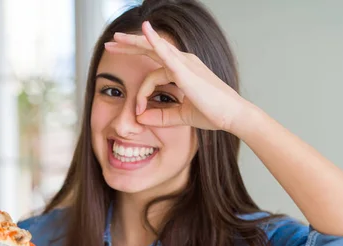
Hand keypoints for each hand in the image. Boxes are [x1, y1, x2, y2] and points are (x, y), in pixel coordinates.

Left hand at [104, 21, 252, 135]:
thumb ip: (161, 116)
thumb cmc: (213, 113)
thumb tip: (141, 118)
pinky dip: (154, 41)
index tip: (138, 112)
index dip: (141, 93)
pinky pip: (166, 52)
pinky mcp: (185, 70)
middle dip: (129, 46)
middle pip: (150, 49)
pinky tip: (144, 31)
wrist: (232, 115)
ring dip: (133, 42)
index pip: (153, 74)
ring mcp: (184, 63)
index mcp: (182, 71)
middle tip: (111, 43)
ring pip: (153, 48)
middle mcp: (183, 62)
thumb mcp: (181, 115)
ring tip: (115, 39)